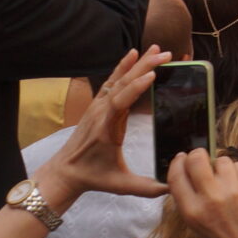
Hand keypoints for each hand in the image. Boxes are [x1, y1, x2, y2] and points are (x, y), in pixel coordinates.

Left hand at [36, 50, 168, 205]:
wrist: (64, 172)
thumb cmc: (92, 177)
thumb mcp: (120, 185)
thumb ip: (146, 187)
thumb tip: (172, 186)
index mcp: (106, 129)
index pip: (120, 102)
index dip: (136, 88)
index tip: (153, 75)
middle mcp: (100, 113)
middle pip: (122, 84)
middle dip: (144, 67)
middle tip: (164, 54)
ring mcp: (97, 107)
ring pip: (117, 79)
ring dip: (136, 63)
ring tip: (154, 49)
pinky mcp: (97, 106)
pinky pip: (111, 82)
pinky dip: (122, 67)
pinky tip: (132, 55)